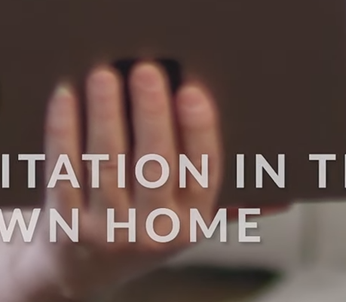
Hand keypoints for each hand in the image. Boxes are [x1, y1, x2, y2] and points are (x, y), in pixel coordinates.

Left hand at [27, 62, 223, 299]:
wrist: (80, 275)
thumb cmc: (141, 230)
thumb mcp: (184, 224)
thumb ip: (229, 203)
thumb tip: (283, 199)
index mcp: (191, 224)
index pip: (203, 173)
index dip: (198, 130)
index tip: (191, 90)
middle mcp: (152, 233)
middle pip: (155, 165)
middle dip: (151, 114)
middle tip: (146, 70)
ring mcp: (107, 231)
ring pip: (108, 164)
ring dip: (106, 115)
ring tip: (104, 75)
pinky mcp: (65, 225)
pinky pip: (64, 171)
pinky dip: (63, 131)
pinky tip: (65, 97)